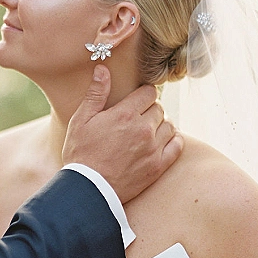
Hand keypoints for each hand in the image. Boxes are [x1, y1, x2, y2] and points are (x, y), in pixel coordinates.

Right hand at [63, 65, 183, 203]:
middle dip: (149, 110)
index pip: (149, 92)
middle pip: (159, 108)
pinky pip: (177, 145)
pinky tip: (160, 143)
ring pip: (169, 125)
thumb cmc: (80, 154)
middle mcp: (143, 129)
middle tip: (136, 120)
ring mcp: (153, 148)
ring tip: (146, 133)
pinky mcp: (158, 166)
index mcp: (125, 114)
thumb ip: (96, 94)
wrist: (88, 189)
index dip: (142, 95)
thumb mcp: (81, 120)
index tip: (136, 102)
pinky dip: (172, 141)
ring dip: (160, 126)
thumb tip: (103, 69)